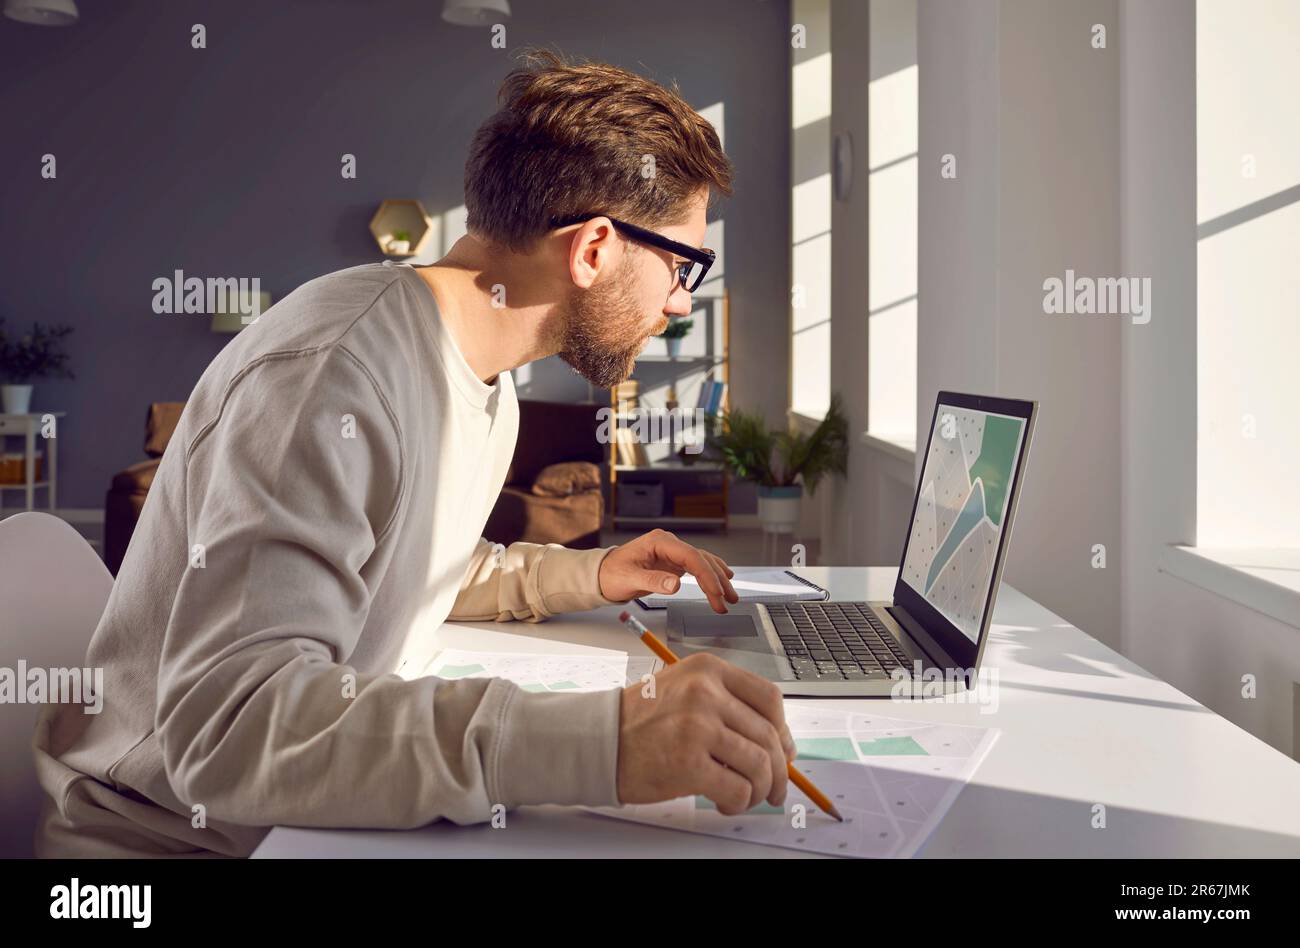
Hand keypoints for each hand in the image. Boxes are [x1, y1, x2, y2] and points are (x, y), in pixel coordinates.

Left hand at [598, 529, 738, 613]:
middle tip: (729, 600)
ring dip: (718, 579)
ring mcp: (672, 552)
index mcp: (659, 542)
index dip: (707, 575)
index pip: (691, 556)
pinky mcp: (673, 562)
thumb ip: (652, 581)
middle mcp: (669, 544)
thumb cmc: (612, 574)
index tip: (716, 593)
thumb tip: (675, 584)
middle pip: (701, 559)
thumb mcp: (628, 579)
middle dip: (717, 581)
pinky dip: (710, 576)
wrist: (602, 574)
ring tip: (731, 596)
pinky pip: (697, 568)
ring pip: (703, 563)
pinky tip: (722, 581)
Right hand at [617, 652, 797, 812]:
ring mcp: (697, 726)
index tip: (783, 750)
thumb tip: (777, 743)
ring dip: (761, 790)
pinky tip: (723, 802)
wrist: (599, 741)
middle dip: (779, 770)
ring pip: (760, 764)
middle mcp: (706, 692)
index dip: (783, 730)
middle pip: (769, 735)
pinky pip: (738, 789)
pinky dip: (739, 803)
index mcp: (708, 670)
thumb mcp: (685, 691)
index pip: (769, 698)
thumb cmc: (641, 721)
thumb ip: (727, 706)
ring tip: (746, 797)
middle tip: (776, 788)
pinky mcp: (688, 763)